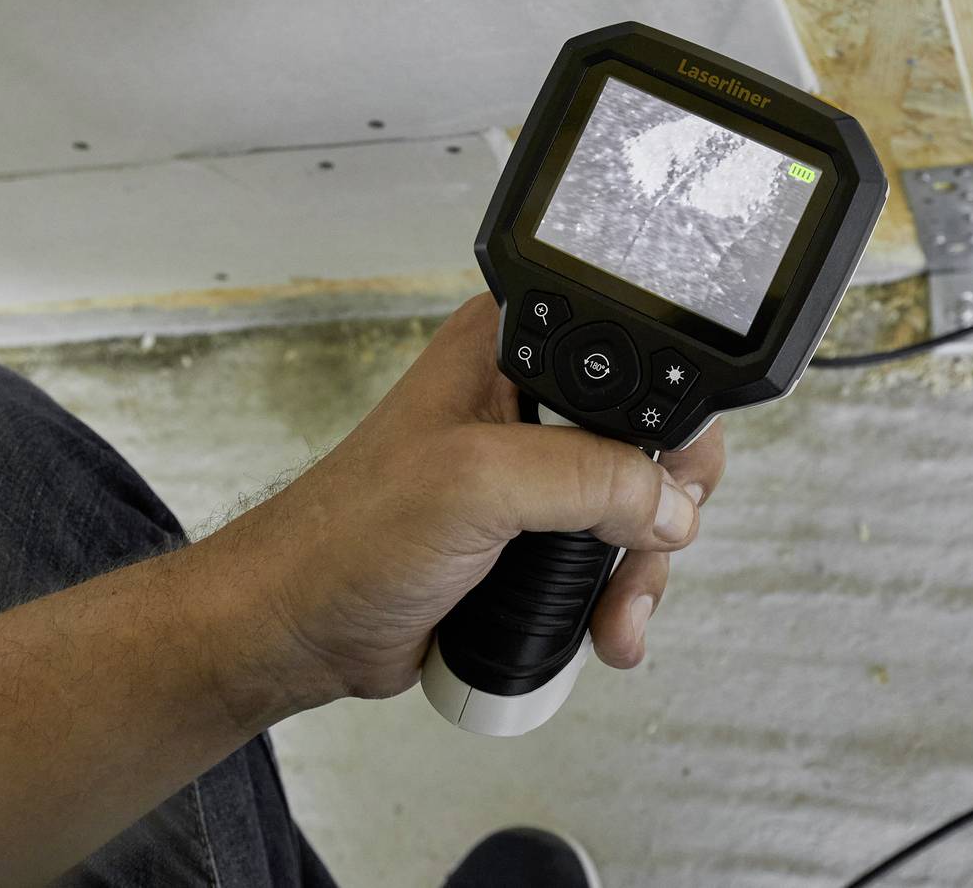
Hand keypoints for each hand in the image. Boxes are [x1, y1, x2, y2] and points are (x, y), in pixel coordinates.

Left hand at [202, 294, 724, 708]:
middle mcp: (531, 398)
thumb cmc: (348, 534)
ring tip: (614, 612)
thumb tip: (670, 506)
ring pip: (643, 506)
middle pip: (653, 437)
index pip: (636, 356)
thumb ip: (588, 476)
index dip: (664, 417)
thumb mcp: (477, 482)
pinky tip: (606, 627)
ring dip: (642, 567)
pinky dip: (620, 595)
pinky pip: (611, 555)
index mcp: (517, 345)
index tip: (658, 481)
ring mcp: (535, 468)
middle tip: (644, 545)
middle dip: (661, 507)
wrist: (301, 626)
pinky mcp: (534, 531)